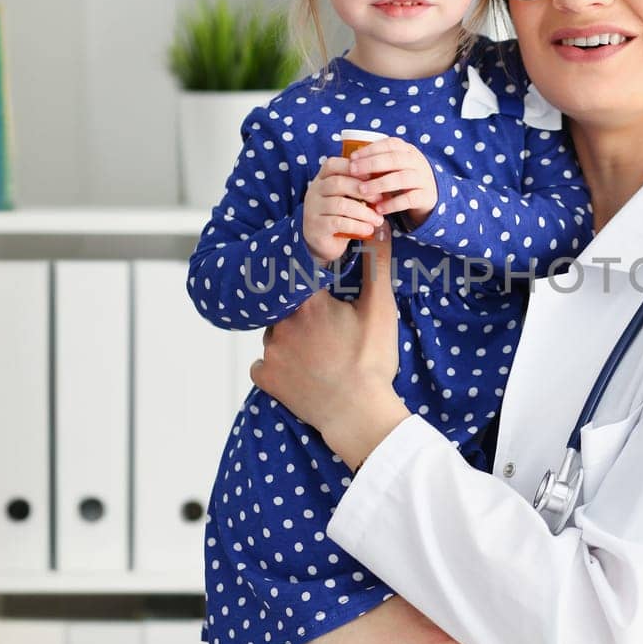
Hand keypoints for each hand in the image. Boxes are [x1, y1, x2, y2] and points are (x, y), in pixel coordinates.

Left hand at [252, 225, 410, 466]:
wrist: (358, 414)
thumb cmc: (371, 362)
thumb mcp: (380, 309)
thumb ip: (377, 264)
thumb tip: (379, 228)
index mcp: (306, 302)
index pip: (299, 276)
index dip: (312, 281)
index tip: (323, 290)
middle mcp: (280, 323)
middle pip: (286, 306)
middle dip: (302, 312)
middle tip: (327, 328)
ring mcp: (269, 352)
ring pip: (274, 333)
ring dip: (289, 337)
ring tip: (317, 351)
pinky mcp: (266, 379)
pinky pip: (262, 365)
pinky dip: (276, 366)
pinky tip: (298, 371)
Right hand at [303, 156, 384, 262]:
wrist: (324, 241)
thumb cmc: (341, 214)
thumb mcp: (348, 198)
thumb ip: (359, 188)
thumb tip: (384, 184)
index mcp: (322, 179)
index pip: (332, 164)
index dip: (351, 167)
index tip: (370, 176)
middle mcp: (314, 191)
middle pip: (338, 183)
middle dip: (363, 191)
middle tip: (380, 199)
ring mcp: (313, 209)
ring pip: (340, 205)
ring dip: (364, 212)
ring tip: (378, 219)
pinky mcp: (316, 227)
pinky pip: (339, 223)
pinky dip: (358, 226)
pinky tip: (368, 229)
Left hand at [347, 138, 439, 230]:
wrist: (429, 195)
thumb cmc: (402, 178)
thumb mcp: (393, 166)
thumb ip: (377, 163)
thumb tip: (347, 162)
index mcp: (407, 150)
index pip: (389, 144)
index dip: (370, 150)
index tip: (352, 158)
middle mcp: (417, 162)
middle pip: (394, 159)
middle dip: (371, 164)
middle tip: (353, 171)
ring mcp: (423, 179)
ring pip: (401, 178)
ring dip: (379, 184)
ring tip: (362, 191)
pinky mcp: (426, 196)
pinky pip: (409, 199)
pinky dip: (392, 204)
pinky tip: (378, 209)